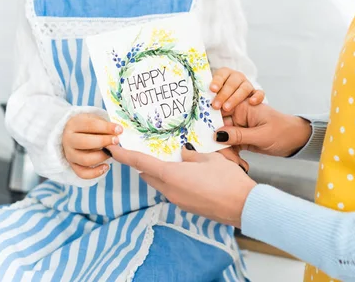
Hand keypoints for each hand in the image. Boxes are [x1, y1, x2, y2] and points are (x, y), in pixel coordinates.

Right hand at [62, 113, 121, 178]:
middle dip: (103, 141)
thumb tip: (118, 132)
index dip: (106, 127)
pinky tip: (106, 166)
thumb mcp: (95, 119)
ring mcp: (69, 154)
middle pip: (85, 142)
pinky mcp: (73, 165)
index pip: (90, 125)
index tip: (119, 129)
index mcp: (73, 124)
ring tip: (111, 153)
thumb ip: (104, 125)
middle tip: (116, 141)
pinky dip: (95, 173)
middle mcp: (68, 139)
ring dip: (101, 157)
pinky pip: (83, 173)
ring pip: (85, 160)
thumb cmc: (89, 126)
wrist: (75, 134)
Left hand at [109, 146, 256, 227]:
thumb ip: (192, 155)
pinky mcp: (187, 206)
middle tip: (143, 147)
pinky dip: (172, 179)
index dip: (124, 155)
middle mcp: (170, 190)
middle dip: (142, 162)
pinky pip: (173, 190)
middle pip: (148, 174)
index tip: (111, 148)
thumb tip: (183, 154)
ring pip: (160, 183)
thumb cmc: (227, 180)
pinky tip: (186, 171)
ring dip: (159, 171)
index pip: (140, 163)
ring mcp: (178, 201)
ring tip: (167, 157)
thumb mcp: (210, 158)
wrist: (242, 206)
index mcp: (171, 176)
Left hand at [210, 68, 264, 111]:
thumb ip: (210, 98)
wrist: (232, 99)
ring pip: (244, 88)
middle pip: (232, 83)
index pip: (221, 75)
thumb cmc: (220, 97)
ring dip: (235, 98)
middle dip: (223, 94)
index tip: (212, 89)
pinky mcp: (256, 92)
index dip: (217, 81)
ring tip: (227, 108)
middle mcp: (237, 77)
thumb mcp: (214, 95)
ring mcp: (247, 84)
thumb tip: (202, 105)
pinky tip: (252, 103)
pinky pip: (259, 93)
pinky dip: (257, 97)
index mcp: (225, 74)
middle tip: (216, 106)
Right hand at [216, 101, 312, 157]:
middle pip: (218, 128)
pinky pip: (230, 146)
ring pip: (222, 139)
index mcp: (242, 107)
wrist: (296, 139)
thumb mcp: (261, 135)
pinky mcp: (241, 137)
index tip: (210, 142)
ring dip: (228, 153)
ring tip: (239, 163)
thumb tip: (217, 134)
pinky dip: (233, 155)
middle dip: (220, 145)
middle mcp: (238, 115)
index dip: (212, 126)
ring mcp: (239, 126)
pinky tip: (241, 163)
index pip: (220, 113)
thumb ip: (239, 135)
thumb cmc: (283, 132)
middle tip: (231, 159)